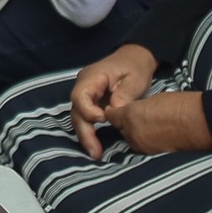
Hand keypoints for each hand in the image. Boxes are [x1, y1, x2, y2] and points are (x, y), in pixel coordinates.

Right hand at [68, 44, 159, 159]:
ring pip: (79, 117)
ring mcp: (86, 94)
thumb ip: (124, 94)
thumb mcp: (135, 78)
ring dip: (86, 135)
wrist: (135, 59)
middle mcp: (83, 85)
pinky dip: (90, 131)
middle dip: (84, 132)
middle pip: (76, 110)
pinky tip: (97, 145)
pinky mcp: (90, 102)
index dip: (87, 110)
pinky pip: (85, 117)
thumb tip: (113, 112)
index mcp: (92, 76)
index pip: (80, 95)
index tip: (103, 119)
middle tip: (95, 152)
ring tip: (96, 153)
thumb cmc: (135, 67)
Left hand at [112, 90, 211, 155]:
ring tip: (147, 128)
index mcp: (131, 115)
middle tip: (137, 119)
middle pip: (120, 129)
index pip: (112, 116)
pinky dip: (144, 142)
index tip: (119, 111)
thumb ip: (139, 107)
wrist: (199, 122)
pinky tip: (154, 137)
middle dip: (125, 125)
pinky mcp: (151, 155)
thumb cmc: (180, 105)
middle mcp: (132, 133)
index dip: (115, 113)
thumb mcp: (154, 99)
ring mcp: (142, 145)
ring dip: (134, 135)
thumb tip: (135, 112)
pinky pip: (141, 147)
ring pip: (130, 140)